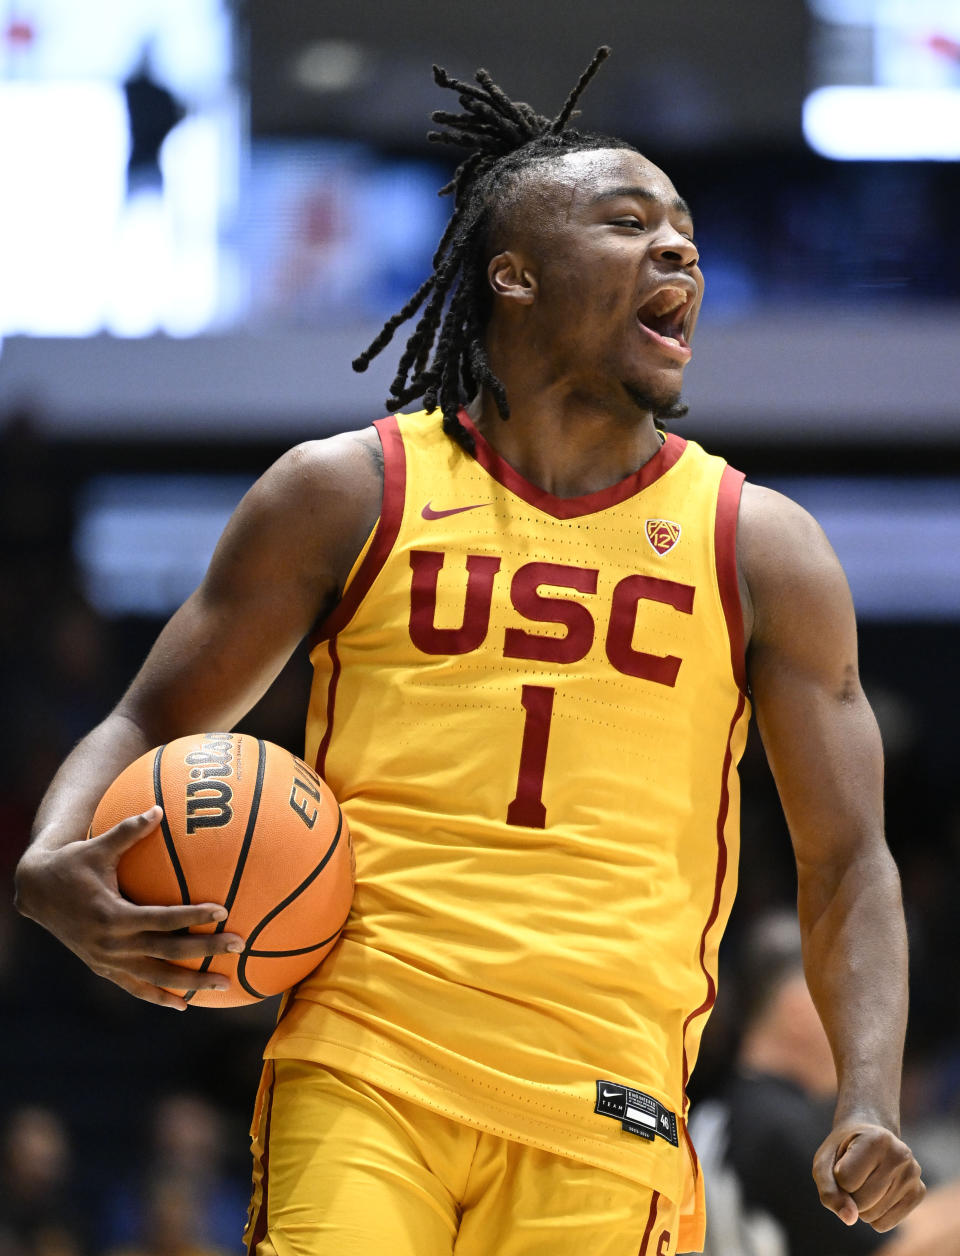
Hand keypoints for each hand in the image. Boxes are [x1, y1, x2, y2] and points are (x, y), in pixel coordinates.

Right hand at [14, 807, 244, 1010]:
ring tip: (225, 983)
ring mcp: (107, 961)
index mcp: (113, 915)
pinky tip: (184, 1004)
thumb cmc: (71, 864)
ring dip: (191, 983)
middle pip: (167, 952)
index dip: (193, 916)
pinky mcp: (103, 969)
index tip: (224, 911)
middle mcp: (112, 944)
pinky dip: (160, 997)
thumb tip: (159, 808)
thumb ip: (129, 830)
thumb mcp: (97, 846)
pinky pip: (135, 987)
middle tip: (239, 945)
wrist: (36, 894)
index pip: (162, 919)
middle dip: (205, 951)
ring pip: (156, 978)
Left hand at [813, 1121, 925, 1232]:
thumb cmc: (843, 1151)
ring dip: (860, 1206)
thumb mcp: (824, 1162)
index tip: (844, 1160)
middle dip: (848, 1193)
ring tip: (865, 1180)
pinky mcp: (919, 1192)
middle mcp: (901, 1155)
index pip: (845, 1180)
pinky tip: (877, 1193)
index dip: (837, 1176)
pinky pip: (884, 1224)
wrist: (869, 1137)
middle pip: (860, 1201)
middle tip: (854, 1172)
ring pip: (871, 1215)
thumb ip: (828, 1189)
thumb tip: (850, 1219)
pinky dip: (872, 1216)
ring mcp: (913, 1174)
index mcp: (876, 1139)